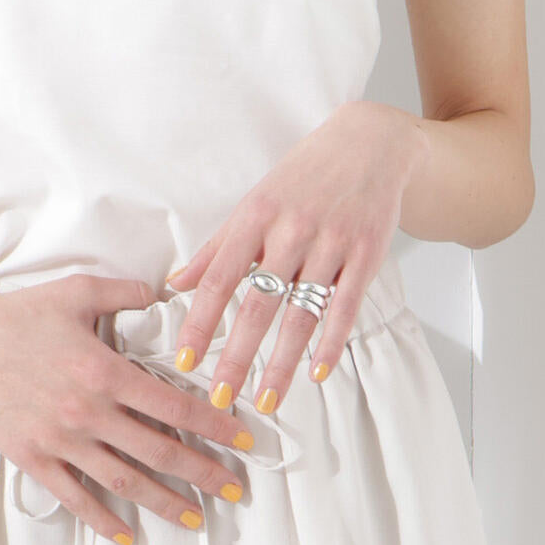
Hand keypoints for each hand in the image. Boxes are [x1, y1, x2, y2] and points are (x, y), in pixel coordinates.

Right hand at [0, 272, 253, 544]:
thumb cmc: (22, 313)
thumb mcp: (79, 289)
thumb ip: (125, 291)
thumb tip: (162, 291)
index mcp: (105, 371)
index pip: (173, 404)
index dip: (213, 425)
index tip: (241, 439)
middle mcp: (89, 412)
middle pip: (157, 451)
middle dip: (201, 471)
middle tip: (233, 488)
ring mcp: (63, 441)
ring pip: (124, 481)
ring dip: (164, 502)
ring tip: (195, 516)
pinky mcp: (36, 458)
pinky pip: (75, 497)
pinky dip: (102, 520)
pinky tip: (126, 535)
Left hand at [164, 100, 430, 415]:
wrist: (368, 144)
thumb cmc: (303, 176)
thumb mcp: (255, 202)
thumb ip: (217, 247)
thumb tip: (176, 283)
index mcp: (256, 215)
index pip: (220, 276)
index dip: (201, 320)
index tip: (184, 358)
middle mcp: (292, 229)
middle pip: (259, 303)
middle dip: (236, 355)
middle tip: (219, 397)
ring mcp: (332, 241)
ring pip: (302, 313)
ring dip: (282, 363)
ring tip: (266, 401)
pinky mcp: (367, 252)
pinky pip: (346, 306)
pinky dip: (331, 343)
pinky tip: (317, 373)